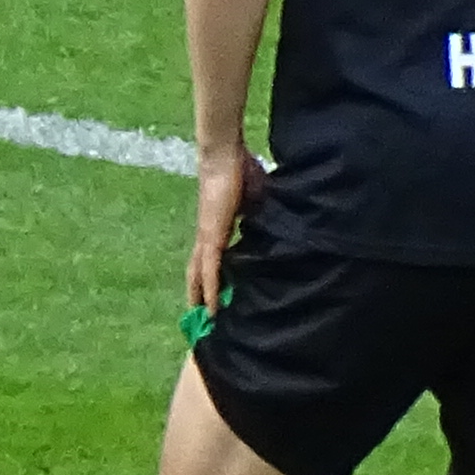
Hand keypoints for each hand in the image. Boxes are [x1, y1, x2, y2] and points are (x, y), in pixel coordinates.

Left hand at [187, 145, 268, 314]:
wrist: (226, 156)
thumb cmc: (241, 170)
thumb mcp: (257, 199)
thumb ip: (261, 213)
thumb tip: (276, 221)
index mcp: (217, 226)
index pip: (211, 256)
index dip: (209, 274)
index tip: (212, 291)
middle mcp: (208, 234)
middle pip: (198, 270)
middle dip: (197, 292)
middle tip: (199, 315)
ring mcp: (207, 236)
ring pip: (200, 274)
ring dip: (200, 296)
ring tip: (202, 319)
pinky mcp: (211, 235)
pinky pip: (210, 268)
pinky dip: (209, 288)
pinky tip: (209, 306)